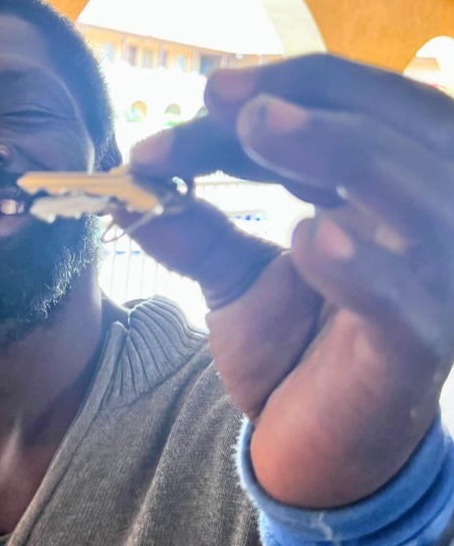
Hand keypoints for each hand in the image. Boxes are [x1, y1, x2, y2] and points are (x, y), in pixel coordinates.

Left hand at [126, 54, 453, 507]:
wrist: (314, 455)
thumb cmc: (289, 355)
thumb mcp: (232, 281)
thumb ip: (192, 230)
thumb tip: (122, 187)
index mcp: (377, 197)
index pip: (343, 115)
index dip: (282, 91)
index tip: (207, 93)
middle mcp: (418, 228)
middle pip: (391, 134)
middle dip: (312, 104)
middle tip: (227, 99)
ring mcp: (428, 288)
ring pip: (417, 202)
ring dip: (339, 153)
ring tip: (262, 131)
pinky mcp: (414, 353)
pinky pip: (404, 305)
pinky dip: (362, 268)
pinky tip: (309, 238)